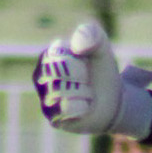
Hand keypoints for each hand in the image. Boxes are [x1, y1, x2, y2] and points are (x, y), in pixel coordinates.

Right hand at [33, 20, 151, 137]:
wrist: (112, 100)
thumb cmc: (100, 70)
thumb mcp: (101, 47)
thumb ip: (91, 35)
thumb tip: (77, 46)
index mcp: (48, 55)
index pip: (58, 56)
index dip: (79, 61)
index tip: (86, 64)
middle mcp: (40, 76)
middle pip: (58, 73)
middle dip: (81, 76)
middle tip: (87, 80)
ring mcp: (44, 98)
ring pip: (61, 92)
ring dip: (84, 92)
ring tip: (87, 93)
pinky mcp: (52, 117)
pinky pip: (64, 110)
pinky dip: (81, 107)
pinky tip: (84, 106)